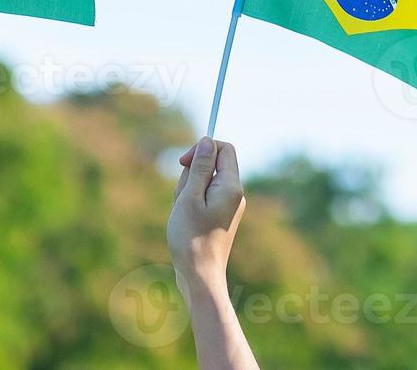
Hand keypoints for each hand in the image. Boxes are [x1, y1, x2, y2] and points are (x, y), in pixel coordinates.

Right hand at [167, 137, 244, 286]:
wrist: (199, 276)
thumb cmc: (191, 238)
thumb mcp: (190, 197)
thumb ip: (200, 167)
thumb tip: (208, 141)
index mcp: (231, 186)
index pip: (223, 148)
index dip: (202, 148)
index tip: (183, 163)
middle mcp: (234, 194)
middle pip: (212, 164)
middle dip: (191, 173)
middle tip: (182, 198)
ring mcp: (228, 205)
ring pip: (204, 181)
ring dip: (188, 190)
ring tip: (183, 212)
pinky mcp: (220, 215)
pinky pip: (203, 196)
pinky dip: (190, 202)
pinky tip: (184, 220)